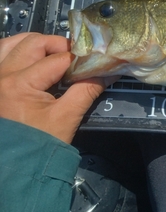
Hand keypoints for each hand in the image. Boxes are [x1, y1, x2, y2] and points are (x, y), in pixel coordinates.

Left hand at [0, 33, 117, 143]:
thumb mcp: (67, 117)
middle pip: (35, 43)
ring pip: (13, 43)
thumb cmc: (40, 145)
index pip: (59, 59)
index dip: (81, 58)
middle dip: (60, 46)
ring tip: (54, 55)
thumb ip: (87, 90)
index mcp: (19, 84)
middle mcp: (1, 75)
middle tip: (76, 59)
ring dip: (36, 44)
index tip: (96, 60)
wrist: (16, 168)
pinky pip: (1, 54)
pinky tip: (32, 58)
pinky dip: (17, 50)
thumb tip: (108, 72)